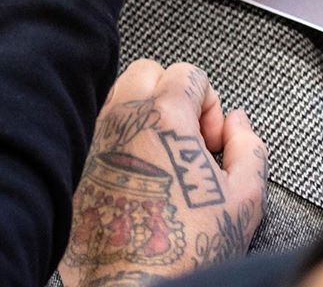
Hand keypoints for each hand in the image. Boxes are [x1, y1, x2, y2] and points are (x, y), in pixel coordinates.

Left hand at [59, 60, 266, 285]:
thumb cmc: (185, 251)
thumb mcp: (244, 200)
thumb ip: (248, 148)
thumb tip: (239, 124)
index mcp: (164, 114)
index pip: (188, 72)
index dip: (208, 102)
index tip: (210, 137)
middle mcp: (123, 115)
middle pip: (148, 70)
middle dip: (171, 94)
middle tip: (185, 138)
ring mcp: (93, 134)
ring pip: (117, 95)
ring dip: (141, 112)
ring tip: (159, 158)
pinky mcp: (74, 159)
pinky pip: (94, 127)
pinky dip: (114, 138)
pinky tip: (131, 174)